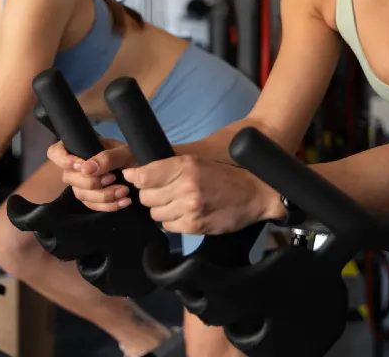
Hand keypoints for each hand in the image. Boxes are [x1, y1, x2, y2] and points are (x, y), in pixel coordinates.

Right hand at [47, 138, 137, 211]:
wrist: (144, 172)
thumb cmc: (133, 156)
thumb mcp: (125, 152)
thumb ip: (107, 157)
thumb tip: (86, 168)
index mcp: (81, 149)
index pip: (56, 152)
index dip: (63, 160)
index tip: (81, 165)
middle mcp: (78, 167)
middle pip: (69, 178)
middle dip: (91, 182)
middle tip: (113, 178)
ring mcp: (82, 184)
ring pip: (80, 194)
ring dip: (103, 196)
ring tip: (124, 191)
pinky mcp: (91, 198)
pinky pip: (92, 205)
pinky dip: (108, 205)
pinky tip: (124, 201)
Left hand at [123, 155, 281, 235]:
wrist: (255, 194)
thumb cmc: (223, 175)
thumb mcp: (197, 162)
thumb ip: (167, 168)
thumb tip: (134, 175)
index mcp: (185, 165)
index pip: (144, 175)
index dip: (136, 178)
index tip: (135, 179)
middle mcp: (185, 186)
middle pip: (146, 196)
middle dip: (151, 195)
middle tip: (165, 192)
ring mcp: (189, 208)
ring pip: (155, 213)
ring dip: (162, 209)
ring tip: (178, 202)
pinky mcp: (194, 226)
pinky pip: (168, 226)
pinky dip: (173, 221)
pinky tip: (186, 213)